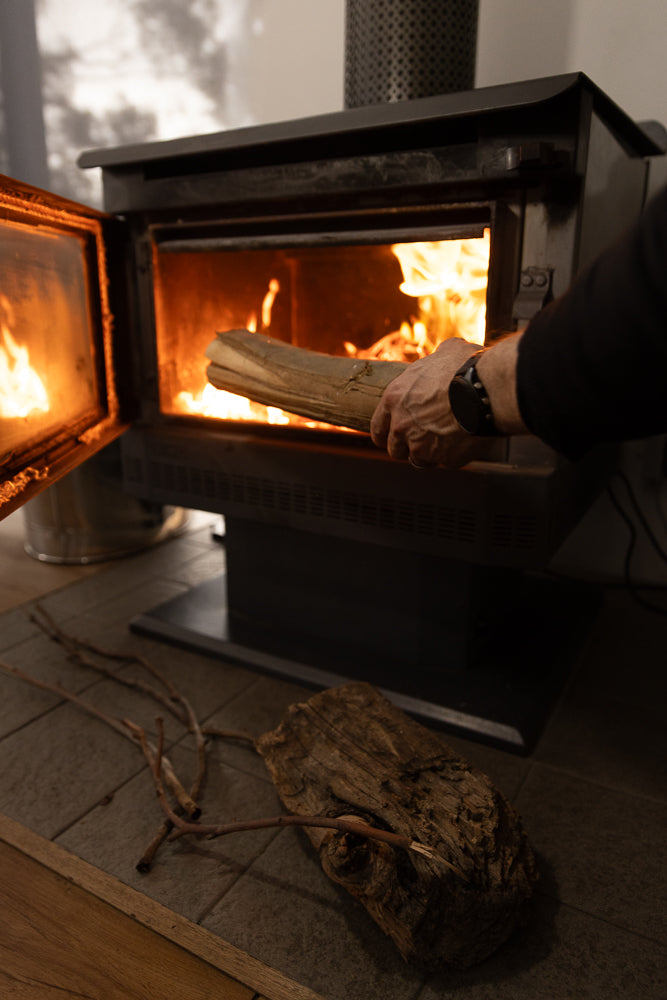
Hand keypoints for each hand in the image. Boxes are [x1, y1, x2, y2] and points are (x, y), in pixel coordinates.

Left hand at [370, 338, 487, 468]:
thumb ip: (436, 359)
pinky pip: (446, 462)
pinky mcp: (445, 459)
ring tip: (445, 442)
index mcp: (395, 399)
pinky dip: (453, 456)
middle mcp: (402, 426)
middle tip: (422, 439)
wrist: (486, 389)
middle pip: (395, 450)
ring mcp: (422, 446)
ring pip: (419, 461)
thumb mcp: (446, 351)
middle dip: (407, 447)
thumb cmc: (465, 367)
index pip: (378, 428)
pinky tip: (464, 443)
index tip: (391, 437)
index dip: (385, 434)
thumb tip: (443, 354)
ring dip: (429, 454)